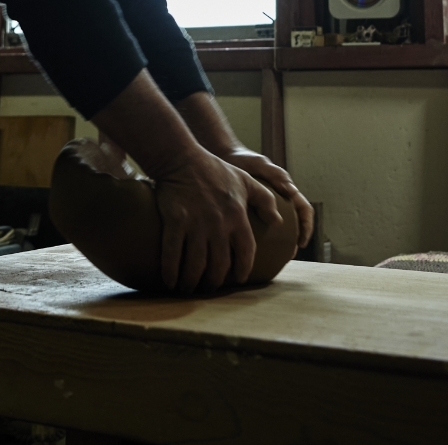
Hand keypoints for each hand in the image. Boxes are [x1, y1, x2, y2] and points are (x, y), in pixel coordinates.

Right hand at [154, 148, 277, 292]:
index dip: (242, 270)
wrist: (183, 159)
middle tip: (209, 288)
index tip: (238, 279)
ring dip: (192, 282)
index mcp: (238, 217)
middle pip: (219, 265)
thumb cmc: (215, 170)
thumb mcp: (246, 181)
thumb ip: (265, 200)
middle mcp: (219, 225)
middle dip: (214, 282)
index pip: (245, 252)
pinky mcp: (175, 221)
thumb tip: (278, 221)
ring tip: (188, 289)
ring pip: (195, 264)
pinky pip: (172, 253)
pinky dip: (171, 271)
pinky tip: (169, 281)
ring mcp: (196, 224)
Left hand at [221, 148, 314, 248]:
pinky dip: (259, 240)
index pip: (304, 210)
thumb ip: (276, 175)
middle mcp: (278, 201)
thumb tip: (292, 192)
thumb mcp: (260, 165)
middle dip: (293, 241)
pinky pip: (259, 229)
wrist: (224, 157)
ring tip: (272, 259)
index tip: (301, 242)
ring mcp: (264, 207)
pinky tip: (249, 250)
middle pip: (293, 224)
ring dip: (278, 243)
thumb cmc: (245, 159)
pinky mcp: (250, 211)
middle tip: (287, 256)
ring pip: (277, 229)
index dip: (307, 227)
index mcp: (285, 190)